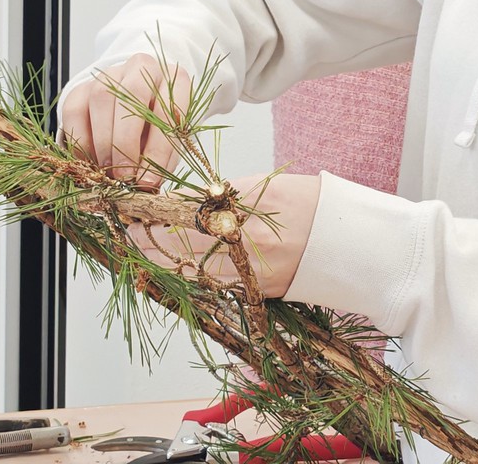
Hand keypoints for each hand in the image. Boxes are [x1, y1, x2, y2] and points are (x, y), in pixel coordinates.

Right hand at [56, 52, 193, 188]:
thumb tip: (145, 185)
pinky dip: (81, 141)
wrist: (137, 103)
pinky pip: (75, 111)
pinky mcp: (82, 87)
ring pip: (101, 99)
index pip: (169, 110)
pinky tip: (90, 161)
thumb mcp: (169, 140)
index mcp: (175, 79)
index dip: (159, 149)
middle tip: (124, 176)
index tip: (149, 180)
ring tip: (107, 171)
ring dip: (103, 142)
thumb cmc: (158, 125)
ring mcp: (110, 74)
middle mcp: (143, 68)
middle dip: (126, 142)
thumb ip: (161, 159)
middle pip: (132, 96)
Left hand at [127, 173, 321, 297]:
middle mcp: (247, 240)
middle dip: (150, 237)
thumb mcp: (266, 186)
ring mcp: (251, 270)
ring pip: (193, 268)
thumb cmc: (309, 204)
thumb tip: (187, 201)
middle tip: (128, 230)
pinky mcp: (257, 291)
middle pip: (183, 242)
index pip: (189, 209)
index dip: (157, 210)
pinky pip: (214, 284)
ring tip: (141, 249)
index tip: (136, 207)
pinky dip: (190, 275)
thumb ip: (226, 195)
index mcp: (249, 207)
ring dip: (163, 259)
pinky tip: (174, 268)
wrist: (348, 242)